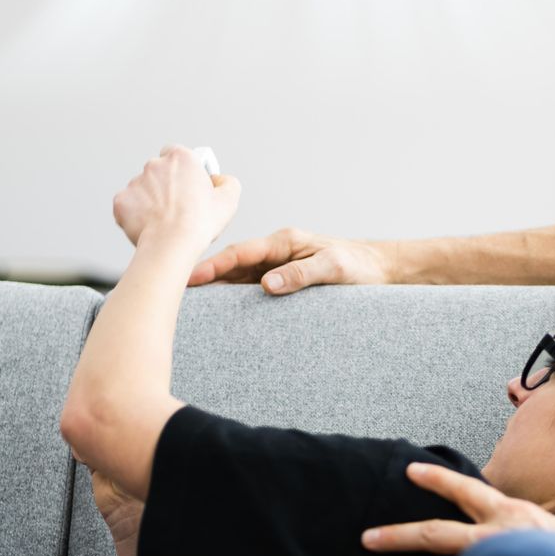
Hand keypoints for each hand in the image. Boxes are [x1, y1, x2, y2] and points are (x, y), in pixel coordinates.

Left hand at [113, 147, 241, 247]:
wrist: (172, 244)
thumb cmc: (200, 223)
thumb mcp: (229, 200)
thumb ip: (227, 182)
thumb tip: (219, 180)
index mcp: (180, 157)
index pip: (176, 154)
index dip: (183, 170)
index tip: (188, 183)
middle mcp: (154, 164)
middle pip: (158, 172)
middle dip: (165, 186)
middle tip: (178, 208)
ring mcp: (134, 182)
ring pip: (142, 190)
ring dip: (151, 202)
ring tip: (164, 222)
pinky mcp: (121, 201)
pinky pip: (128, 207)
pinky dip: (135, 216)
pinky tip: (149, 228)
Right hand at [188, 227, 391, 292]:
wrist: (379, 269)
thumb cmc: (359, 265)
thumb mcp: (334, 268)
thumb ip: (301, 274)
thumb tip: (267, 285)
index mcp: (284, 242)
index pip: (240, 253)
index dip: (213, 266)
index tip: (190, 278)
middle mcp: (276, 253)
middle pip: (232, 265)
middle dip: (204, 277)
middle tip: (175, 293)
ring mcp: (277, 267)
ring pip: (237, 277)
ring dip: (216, 289)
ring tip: (188, 306)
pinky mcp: (282, 281)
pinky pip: (251, 289)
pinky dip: (233, 298)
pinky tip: (220, 313)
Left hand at [363, 463, 554, 555]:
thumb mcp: (549, 530)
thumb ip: (515, 529)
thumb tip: (488, 533)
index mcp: (511, 515)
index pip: (466, 489)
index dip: (436, 480)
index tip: (409, 470)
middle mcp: (498, 539)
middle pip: (435, 534)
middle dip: (397, 537)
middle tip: (367, 539)